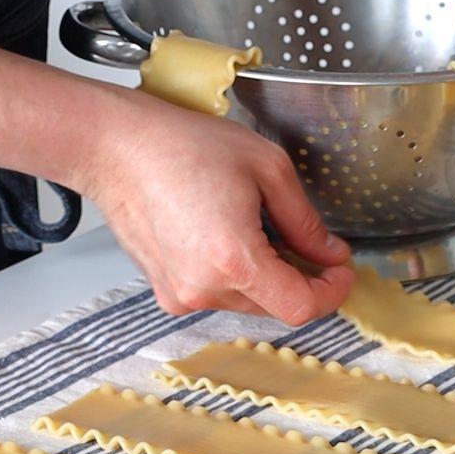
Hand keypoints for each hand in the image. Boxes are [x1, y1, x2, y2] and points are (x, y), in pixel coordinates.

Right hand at [77, 92, 352, 324]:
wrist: (114, 148)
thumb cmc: (182, 146)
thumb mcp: (267, 168)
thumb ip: (305, 221)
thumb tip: (328, 254)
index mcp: (234, 260)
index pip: (300, 307)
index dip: (330, 293)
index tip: (340, 272)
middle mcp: (205, 289)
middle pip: (276, 306)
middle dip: (300, 278)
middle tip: (305, 240)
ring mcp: (182, 296)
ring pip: (248, 302)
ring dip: (266, 276)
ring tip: (255, 228)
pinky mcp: (167, 293)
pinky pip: (218, 295)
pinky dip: (234, 276)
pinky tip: (225, 235)